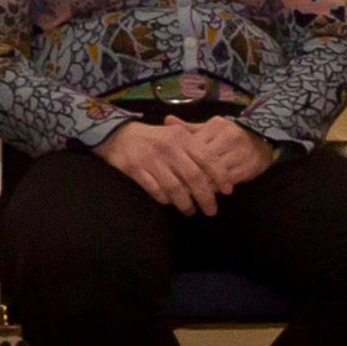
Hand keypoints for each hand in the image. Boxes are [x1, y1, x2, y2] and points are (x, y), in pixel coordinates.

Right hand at [101, 117, 225, 214]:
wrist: (119, 135)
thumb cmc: (154, 138)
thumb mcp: (176, 134)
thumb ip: (195, 146)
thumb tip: (218, 169)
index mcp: (181, 138)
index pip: (207, 158)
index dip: (220, 176)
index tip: (228, 191)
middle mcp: (168, 148)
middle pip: (193, 177)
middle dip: (206, 197)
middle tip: (212, 210)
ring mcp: (151, 159)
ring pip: (175, 188)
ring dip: (185, 203)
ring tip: (191, 211)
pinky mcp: (135, 169)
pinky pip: (155, 191)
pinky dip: (165, 200)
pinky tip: (170, 204)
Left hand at [171, 118, 275, 196]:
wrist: (262, 142)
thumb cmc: (229, 137)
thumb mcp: (210, 130)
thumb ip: (189, 128)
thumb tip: (167, 119)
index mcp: (216, 126)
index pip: (194, 145)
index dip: (182, 160)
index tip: (171, 172)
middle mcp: (228, 137)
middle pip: (203, 160)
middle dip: (189, 175)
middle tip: (177, 187)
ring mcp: (239, 153)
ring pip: (213, 173)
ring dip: (201, 184)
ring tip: (189, 193)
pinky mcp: (247, 168)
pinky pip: (226, 182)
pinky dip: (215, 188)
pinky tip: (208, 193)